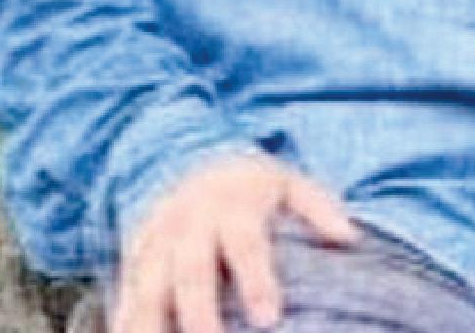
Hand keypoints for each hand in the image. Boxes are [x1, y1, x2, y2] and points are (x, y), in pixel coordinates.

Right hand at [112, 153, 358, 332]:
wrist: (189, 158)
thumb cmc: (250, 186)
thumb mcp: (288, 182)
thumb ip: (318, 206)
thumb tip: (349, 237)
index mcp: (231, 205)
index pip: (245, 244)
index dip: (255, 280)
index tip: (268, 318)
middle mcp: (189, 221)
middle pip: (191, 270)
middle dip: (199, 311)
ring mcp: (158, 237)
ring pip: (150, 281)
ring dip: (150, 320)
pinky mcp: (136, 252)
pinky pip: (127, 288)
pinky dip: (125, 317)